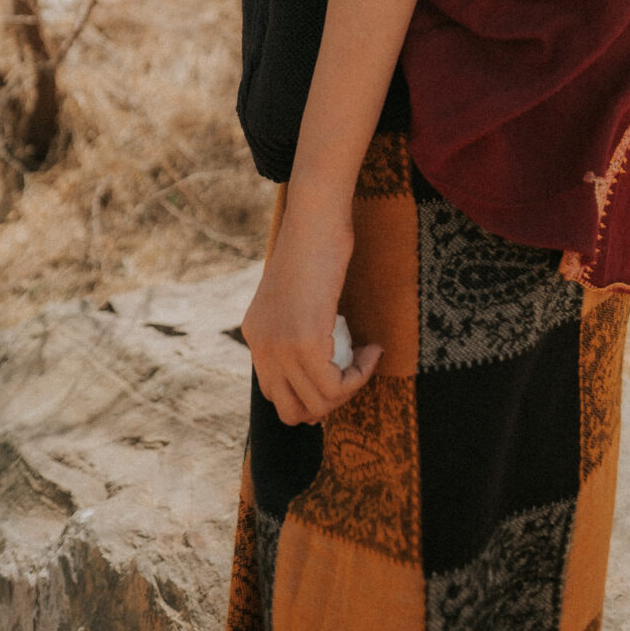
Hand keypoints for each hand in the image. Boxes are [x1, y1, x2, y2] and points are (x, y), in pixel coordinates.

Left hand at [242, 194, 382, 425]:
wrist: (316, 219)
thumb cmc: (316, 245)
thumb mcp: (296, 293)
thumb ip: (297, 325)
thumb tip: (323, 356)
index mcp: (256, 337)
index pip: (276, 394)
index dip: (312, 394)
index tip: (341, 370)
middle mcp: (261, 347)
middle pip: (292, 411)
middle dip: (329, 401)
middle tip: (353, 371)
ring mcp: (280, 348)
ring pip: (319, 404)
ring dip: (351, 386)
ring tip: (366, 355)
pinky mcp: (305, 343)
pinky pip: (336, 385)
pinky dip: (361, 374)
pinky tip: (373, 348)